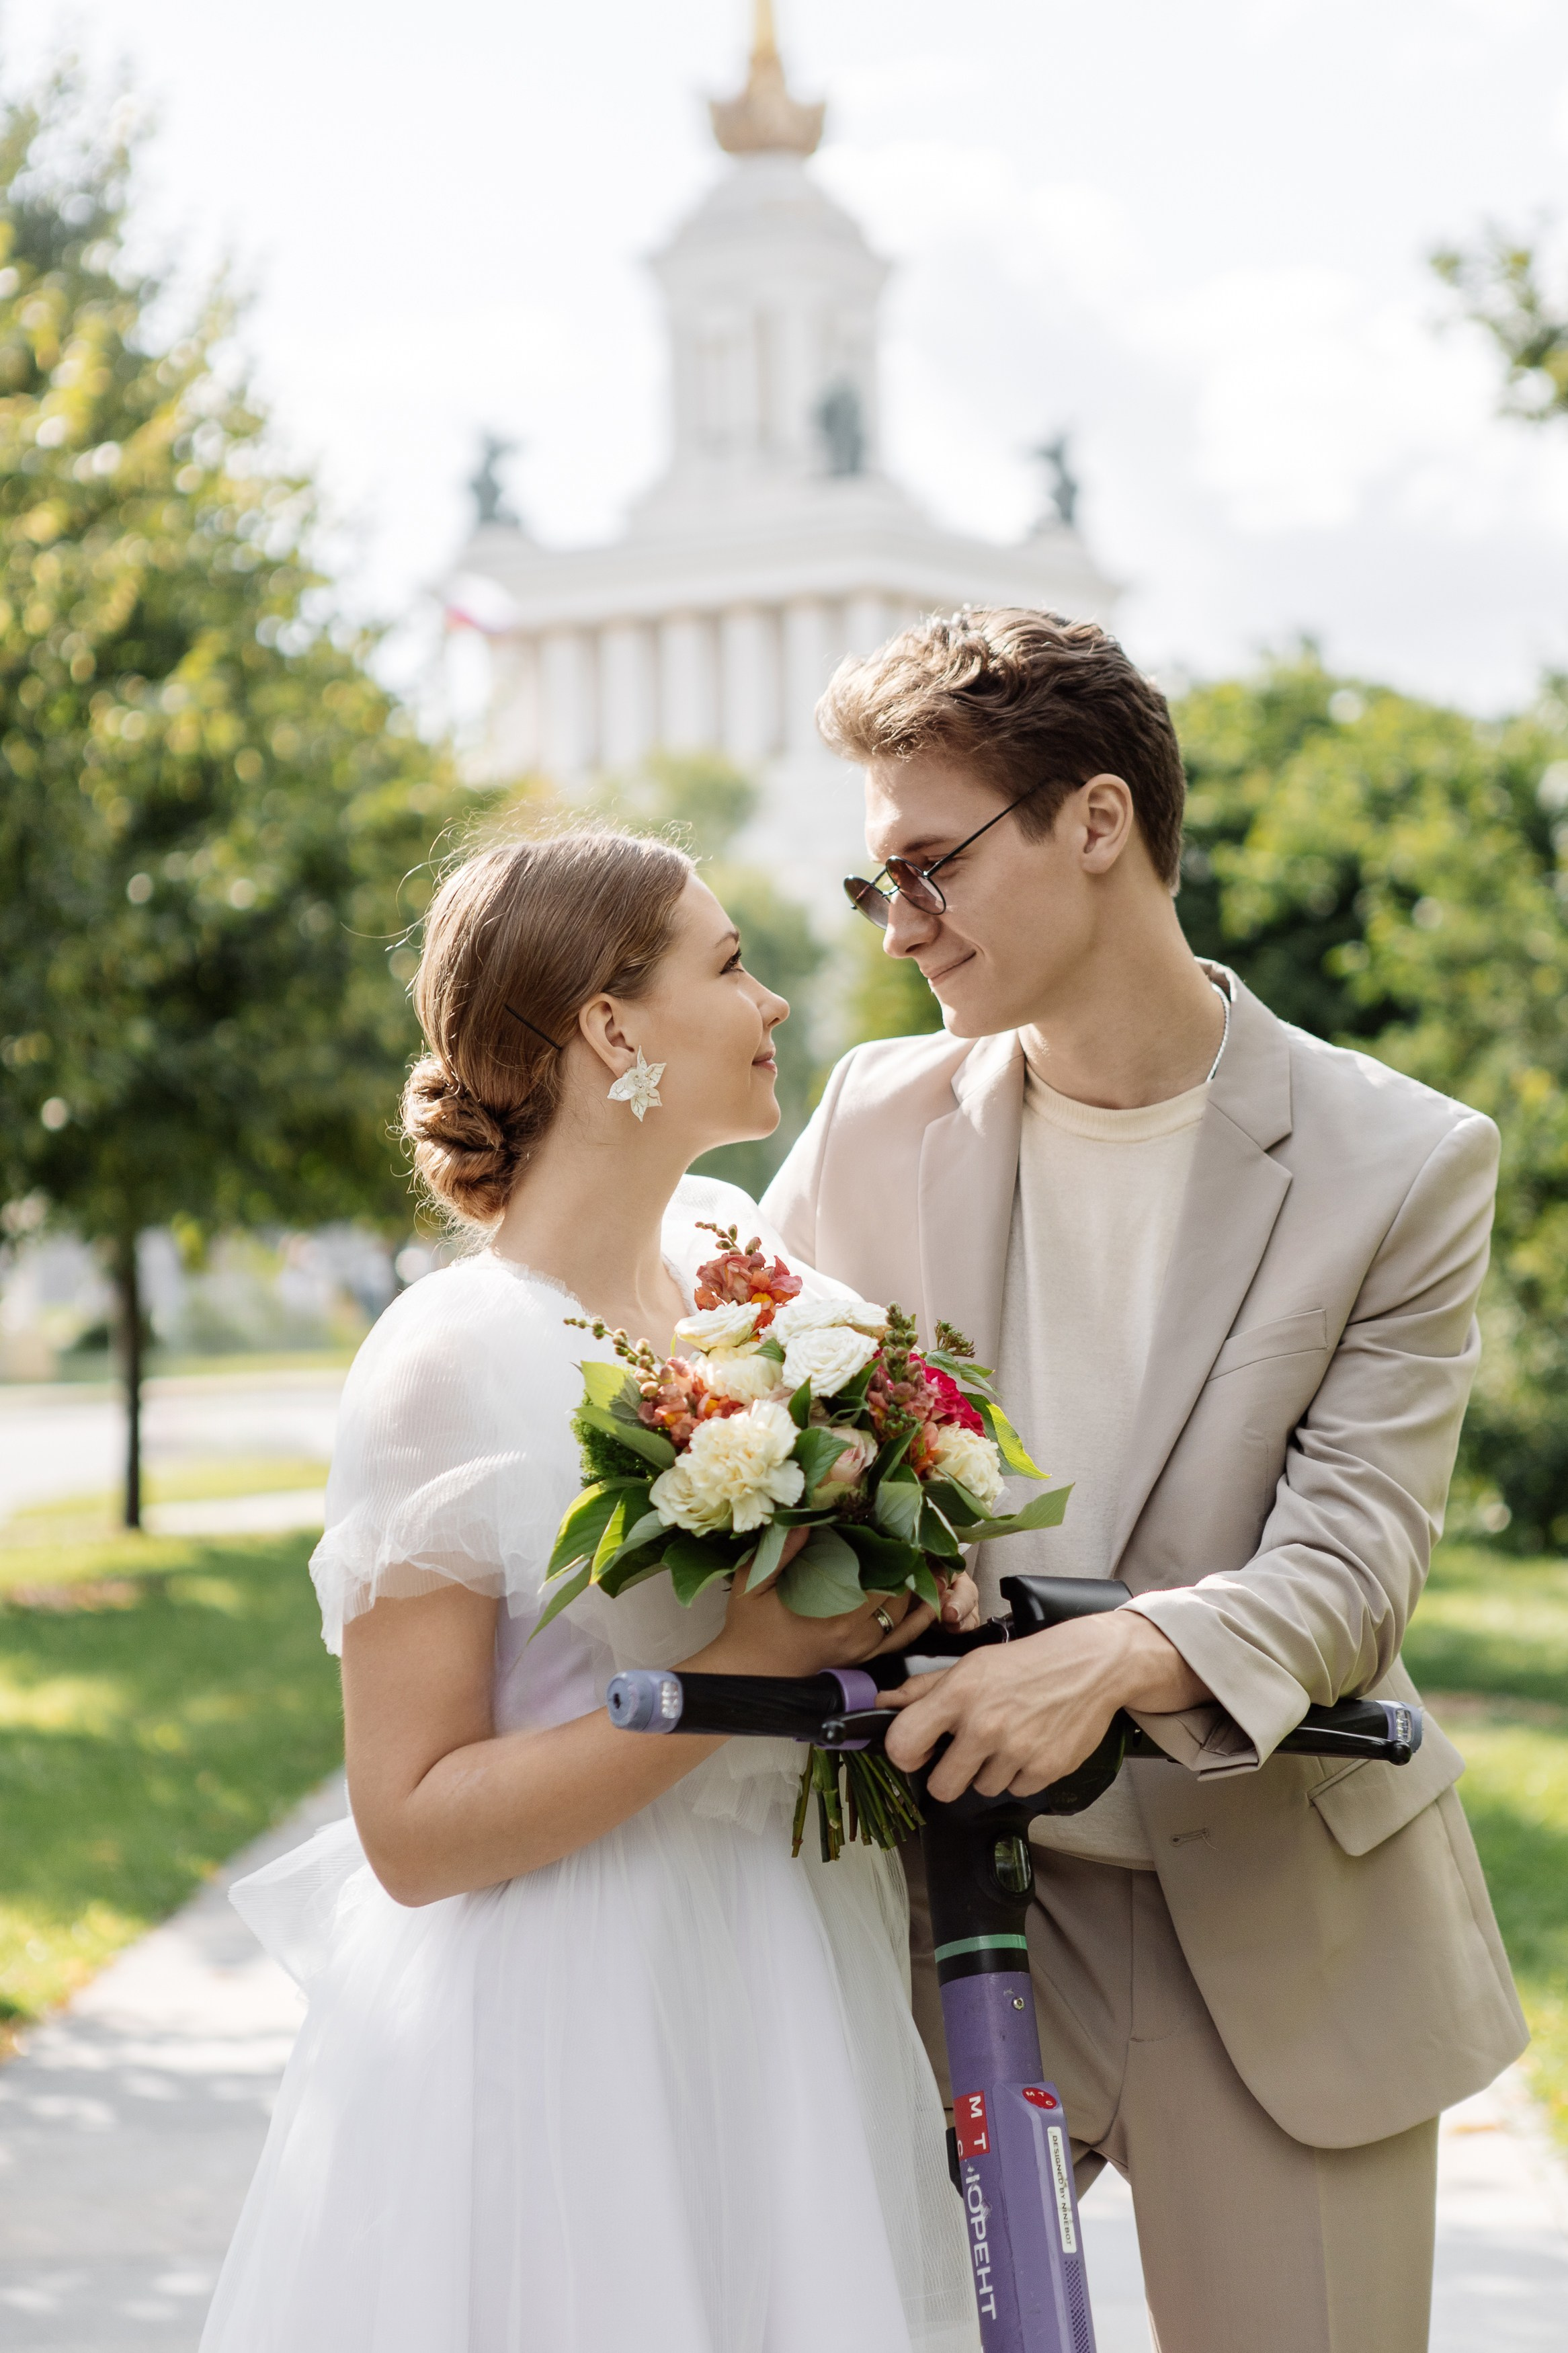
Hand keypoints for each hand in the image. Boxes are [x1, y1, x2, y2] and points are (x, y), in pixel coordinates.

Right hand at [690, 1551, 980, 1680]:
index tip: (906, 1529)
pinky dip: (917, 1622)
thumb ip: (781, 1553)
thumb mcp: (753, 1585)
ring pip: (906, 1623)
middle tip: (923, 1540)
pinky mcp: (859, 1663)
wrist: (744, 1678)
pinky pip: (898, 1642)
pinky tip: (928, 1602)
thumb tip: (807, 1519)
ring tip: (937, 1566)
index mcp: (836, 1620)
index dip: (898, 1555)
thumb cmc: (746, 1630)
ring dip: (921, 1594)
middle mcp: (857, 1639)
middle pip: (902, 1600)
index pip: (883, 1582)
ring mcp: (861, 1654)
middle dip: (913, 1570)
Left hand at [882, 1609, 1208, 1801]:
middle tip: (967, 1752)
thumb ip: (924, 1689)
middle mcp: (984, 1726)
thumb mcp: (971, 1665)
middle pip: (942, 1786)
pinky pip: (1016, 1790)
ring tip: (1007, 1738)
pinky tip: (1030, 1745)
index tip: (918, 1750)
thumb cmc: (1028, 1663)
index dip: (906, 1753)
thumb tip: (884, 1702)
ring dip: (989, 1771)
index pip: (903, 1745)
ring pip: (982, 1789)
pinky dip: (1021, 1774)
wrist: (1091, 1666)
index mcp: (958, 1695)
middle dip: (949, 1774)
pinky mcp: (1046, 1769)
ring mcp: (1016, 1751)